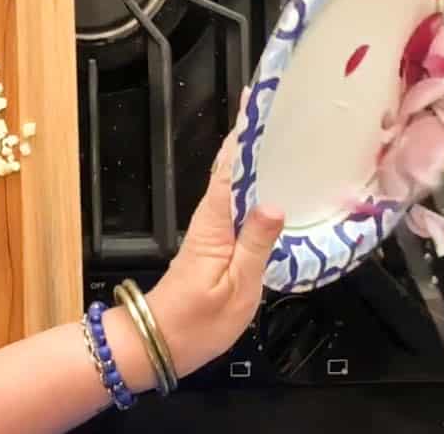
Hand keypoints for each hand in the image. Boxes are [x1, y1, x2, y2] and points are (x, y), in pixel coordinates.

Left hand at [146, 93, 284, 379]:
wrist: (160, 343)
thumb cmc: (197, 322)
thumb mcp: (237, 287)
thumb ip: (256, 244)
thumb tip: (273, 203)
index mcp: (215, 222)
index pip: (231, 166)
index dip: (244, 132)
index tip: (256, 101)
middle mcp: (211, 217)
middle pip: (233, 166)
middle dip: (253, 136)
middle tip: (280, 107)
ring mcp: (212, 228)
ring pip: (237, 182)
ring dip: (256, 157)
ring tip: (283, 135)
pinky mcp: (216, 241)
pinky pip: (238, 203)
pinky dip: (254, 185)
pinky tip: (272, 183)